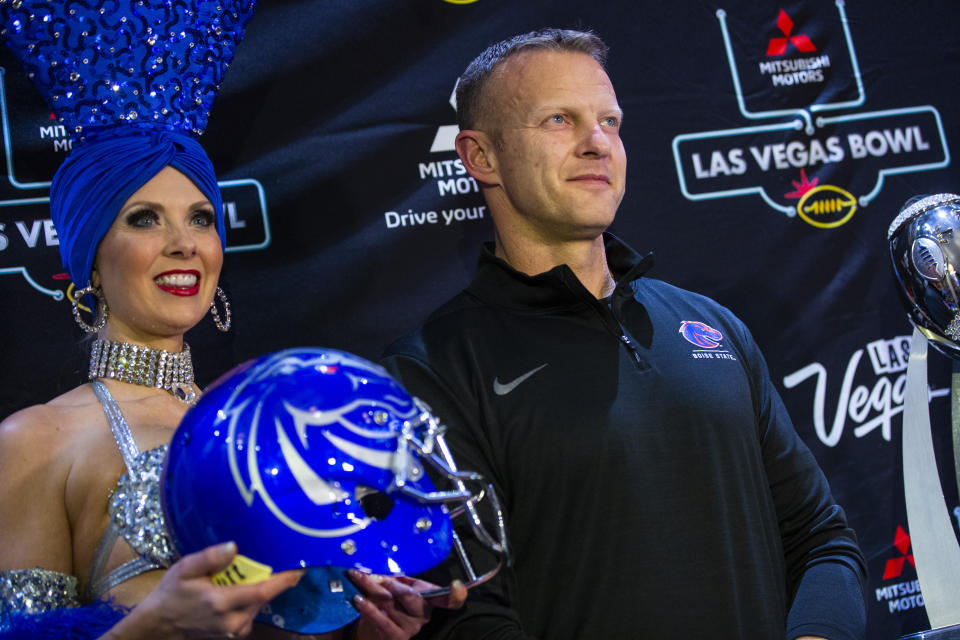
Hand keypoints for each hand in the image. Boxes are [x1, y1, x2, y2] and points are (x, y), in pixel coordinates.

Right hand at [107, 542, 300, 639]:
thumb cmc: (172, 592)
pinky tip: (245, 587)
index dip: (284, 580)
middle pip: (264, 597)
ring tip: (259, 571)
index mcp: (221, 602)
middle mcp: (231, 620)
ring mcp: (232, 630)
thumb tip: (234, 546)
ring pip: (259, 605)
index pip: (262, 591)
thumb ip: (210, 557)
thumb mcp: (185, 568)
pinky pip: (251, 612)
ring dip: (262, 589)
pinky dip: (253, 599)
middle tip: (279, 559)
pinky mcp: (232, 633)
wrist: (160, 623)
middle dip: (273, 580)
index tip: (300, 567)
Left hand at [346, 570, 466, 639]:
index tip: (457, 587)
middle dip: (391, 584)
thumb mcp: (399, 587)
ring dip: (372, 589)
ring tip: (358, 578)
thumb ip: (397, 577)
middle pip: (411, 597)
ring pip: (391, 604)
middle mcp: (423, 615)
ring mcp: (410, 627)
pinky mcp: (395, 637)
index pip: (448, 599)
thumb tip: (384, 566)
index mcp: (429, 599)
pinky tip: (359, 599)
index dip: (456, 595)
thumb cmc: (389, 604)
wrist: (374, 631)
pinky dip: (368, 607)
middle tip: (376, 575)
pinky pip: (381, 619)